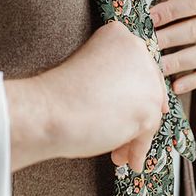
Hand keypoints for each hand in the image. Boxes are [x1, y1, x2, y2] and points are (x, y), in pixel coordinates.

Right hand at [5, 21, 167, 173]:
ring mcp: (146, 79)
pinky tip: (127, 161)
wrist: (47, 112)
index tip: (121, 109)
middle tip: (121, 137)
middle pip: (147, 90)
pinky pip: (147, 133)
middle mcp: (137, 50)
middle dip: (135, 117)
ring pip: (148, 114)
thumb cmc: (57, 97)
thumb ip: (115, 81)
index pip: (136, 67)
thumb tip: (138, 106)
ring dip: (133, 136)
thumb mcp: (89, 73)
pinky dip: (137, 149)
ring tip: (118, 153)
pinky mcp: (149, 107)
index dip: (130, 93)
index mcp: (119, 35)